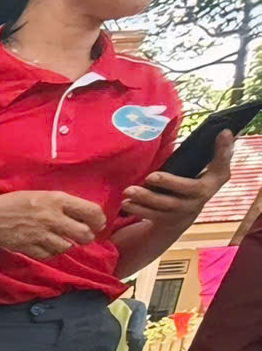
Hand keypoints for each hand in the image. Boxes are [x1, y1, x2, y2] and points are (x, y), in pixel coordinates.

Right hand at [0, 190, 105, 259]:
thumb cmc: (18, 203)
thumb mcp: (43, 195)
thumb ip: (63, 204)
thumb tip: (85, 216)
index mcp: (57, 200)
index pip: (91, 211)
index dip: (99, 220)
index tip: (98, 224)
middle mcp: (52, 217)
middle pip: (84, 234)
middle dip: (87, 237)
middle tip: (84, 236)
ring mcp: (41, 234)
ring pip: (67, 247)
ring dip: (68, 245)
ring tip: (62, 240)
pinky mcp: (30, 248)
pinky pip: (50, 255)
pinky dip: (52, 252)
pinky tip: (48, 246)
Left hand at [121, 132, 235, 224]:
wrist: (183, 216)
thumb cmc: (193, 182)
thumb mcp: (205, 169)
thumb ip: (214, 153)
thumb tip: (224, 130)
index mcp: (214, 179)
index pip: (222, 163)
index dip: (224, 150)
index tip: (222, 133)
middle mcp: (202, 197)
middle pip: (188, 188)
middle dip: (168, 183)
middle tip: (149, 176)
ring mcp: (184, 210)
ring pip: (165, 206)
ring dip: (146, 198)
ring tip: (129, 191)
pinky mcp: (168, 220)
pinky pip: (152, 216)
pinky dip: (137, 209)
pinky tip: (126, 203)